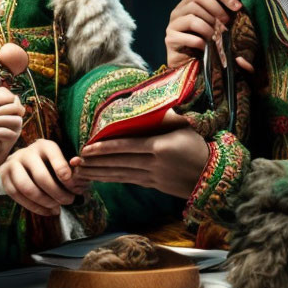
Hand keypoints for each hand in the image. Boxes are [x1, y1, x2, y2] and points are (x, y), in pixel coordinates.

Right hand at [0, 139, 88, 216]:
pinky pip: (16, 195)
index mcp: (43, 145)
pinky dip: (34, 207)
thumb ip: (71, 168)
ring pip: (26, 188)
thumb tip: (79, 179)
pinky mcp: (3, 176)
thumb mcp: (61, 160)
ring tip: (57, 208)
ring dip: (44, 202)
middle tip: (69, 201)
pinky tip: (47, 211)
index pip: (53, 154)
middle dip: (57, 193)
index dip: (63, 169)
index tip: (72, 184)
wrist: (24, 162)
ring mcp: (12, 163)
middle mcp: (26, 152)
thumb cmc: (49, 164)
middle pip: (41, 176)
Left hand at [71, 124, 208, 198]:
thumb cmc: (199, 145)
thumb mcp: (184, 126)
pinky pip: (129, 181)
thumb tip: (147, 101)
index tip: (86, 148)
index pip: (126, 147)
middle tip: (74, 162)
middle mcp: (154, 164)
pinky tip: (99, 178)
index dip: (104, 149)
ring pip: (121, 175)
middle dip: (95, 164)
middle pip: (119, 163)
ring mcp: (153, 177)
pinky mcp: (154, 186)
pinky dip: (112, 179)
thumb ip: (164, 115)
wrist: (213, 174)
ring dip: (99, 174)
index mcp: (160, 147)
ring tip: (80, 173)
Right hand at [165, 0, 252, 72]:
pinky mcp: (170, 39)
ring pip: (193, 16)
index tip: (236, 6)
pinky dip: (202, 42)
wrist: (190, 68)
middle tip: (226, 25)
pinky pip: (190, 36)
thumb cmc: (209, 45)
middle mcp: (180, 9)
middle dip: (217, 10)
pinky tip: (206, 48)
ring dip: (210, 28)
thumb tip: (239, 7)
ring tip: (216, 38)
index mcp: (192, 2)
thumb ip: (227, 16)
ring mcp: (173, 23)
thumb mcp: (220, 27)